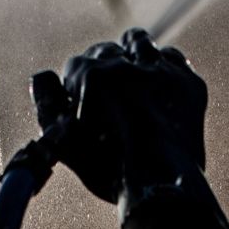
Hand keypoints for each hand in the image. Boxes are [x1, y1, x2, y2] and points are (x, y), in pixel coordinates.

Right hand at [41, 28, 207, 206]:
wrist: (163, 186)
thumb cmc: (109, 170)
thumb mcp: (65, 143)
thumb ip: (47, 106)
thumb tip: (41, 77)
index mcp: (91, 77)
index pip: (74, 65)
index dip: (75, 86)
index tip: (80, 102)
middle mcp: (125, 64)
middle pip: (104, 51)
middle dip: (100, 69)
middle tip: (106, 95)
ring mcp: (159, 70)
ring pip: (137, 42)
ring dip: (128, 53)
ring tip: (128, 76)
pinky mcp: (187, 81)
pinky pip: (172, 58)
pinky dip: (161, 67)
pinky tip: (156, 85)